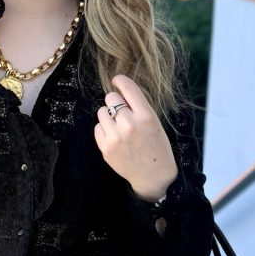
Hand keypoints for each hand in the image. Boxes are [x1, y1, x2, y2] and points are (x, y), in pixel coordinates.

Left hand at [94, 74, 178, 199]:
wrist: (153, 176)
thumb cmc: (157, 147)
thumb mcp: (154, 122)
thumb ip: (138, 107)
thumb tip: (119, 91)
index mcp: (146, 116)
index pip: (128, 89)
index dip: (120, 80)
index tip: (117, 79)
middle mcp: (129, 125)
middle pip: (111, 98)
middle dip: (115, 102)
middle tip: (122, 111)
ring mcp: (115, 137)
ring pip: (101, 111)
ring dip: (108, 115)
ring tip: (119, 126)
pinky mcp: (105, 148)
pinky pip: (97, 127)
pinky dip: (104, 129)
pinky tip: (115, 137)